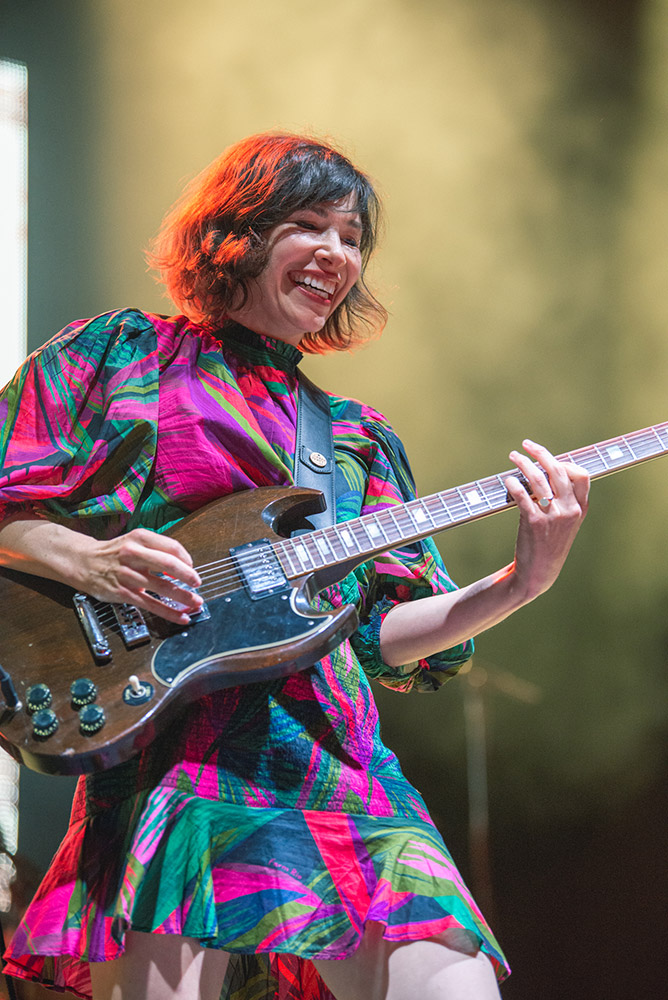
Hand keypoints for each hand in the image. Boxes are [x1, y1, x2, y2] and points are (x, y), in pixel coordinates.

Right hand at [78, 529, 202, 624]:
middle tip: (198, 583)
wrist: (83, 562)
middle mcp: (133, 554)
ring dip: (183, 596)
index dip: (186, 558)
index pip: (171, 546)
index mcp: (139, 538)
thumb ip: (157, 550)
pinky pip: (151, 604)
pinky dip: (169, 612)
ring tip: (196, 602)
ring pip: (161, 587)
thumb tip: (184, 566)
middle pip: (168, 564)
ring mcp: (127, 575)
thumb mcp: (134, 541)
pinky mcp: (123, 593)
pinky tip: (181, 617)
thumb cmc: (114, 553)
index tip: (193, 567)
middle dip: (188, 576)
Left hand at [504, 439, 589, 601]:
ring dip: (523, 463)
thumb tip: (548, 471)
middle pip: (558, 470)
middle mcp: (569, 510)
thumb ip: (564, 500)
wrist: (538, 572)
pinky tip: (508, 480)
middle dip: (541, 453)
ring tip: (513, 457)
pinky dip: (513, 483)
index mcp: (580, 509)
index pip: (580, 474)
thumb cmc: (550, 544)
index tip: (548, 459)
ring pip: (538, 478)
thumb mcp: (566, 523)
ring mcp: (552, 516)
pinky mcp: (534, 522)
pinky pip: (522, 494)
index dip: (564, 462)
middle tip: (527, 445)